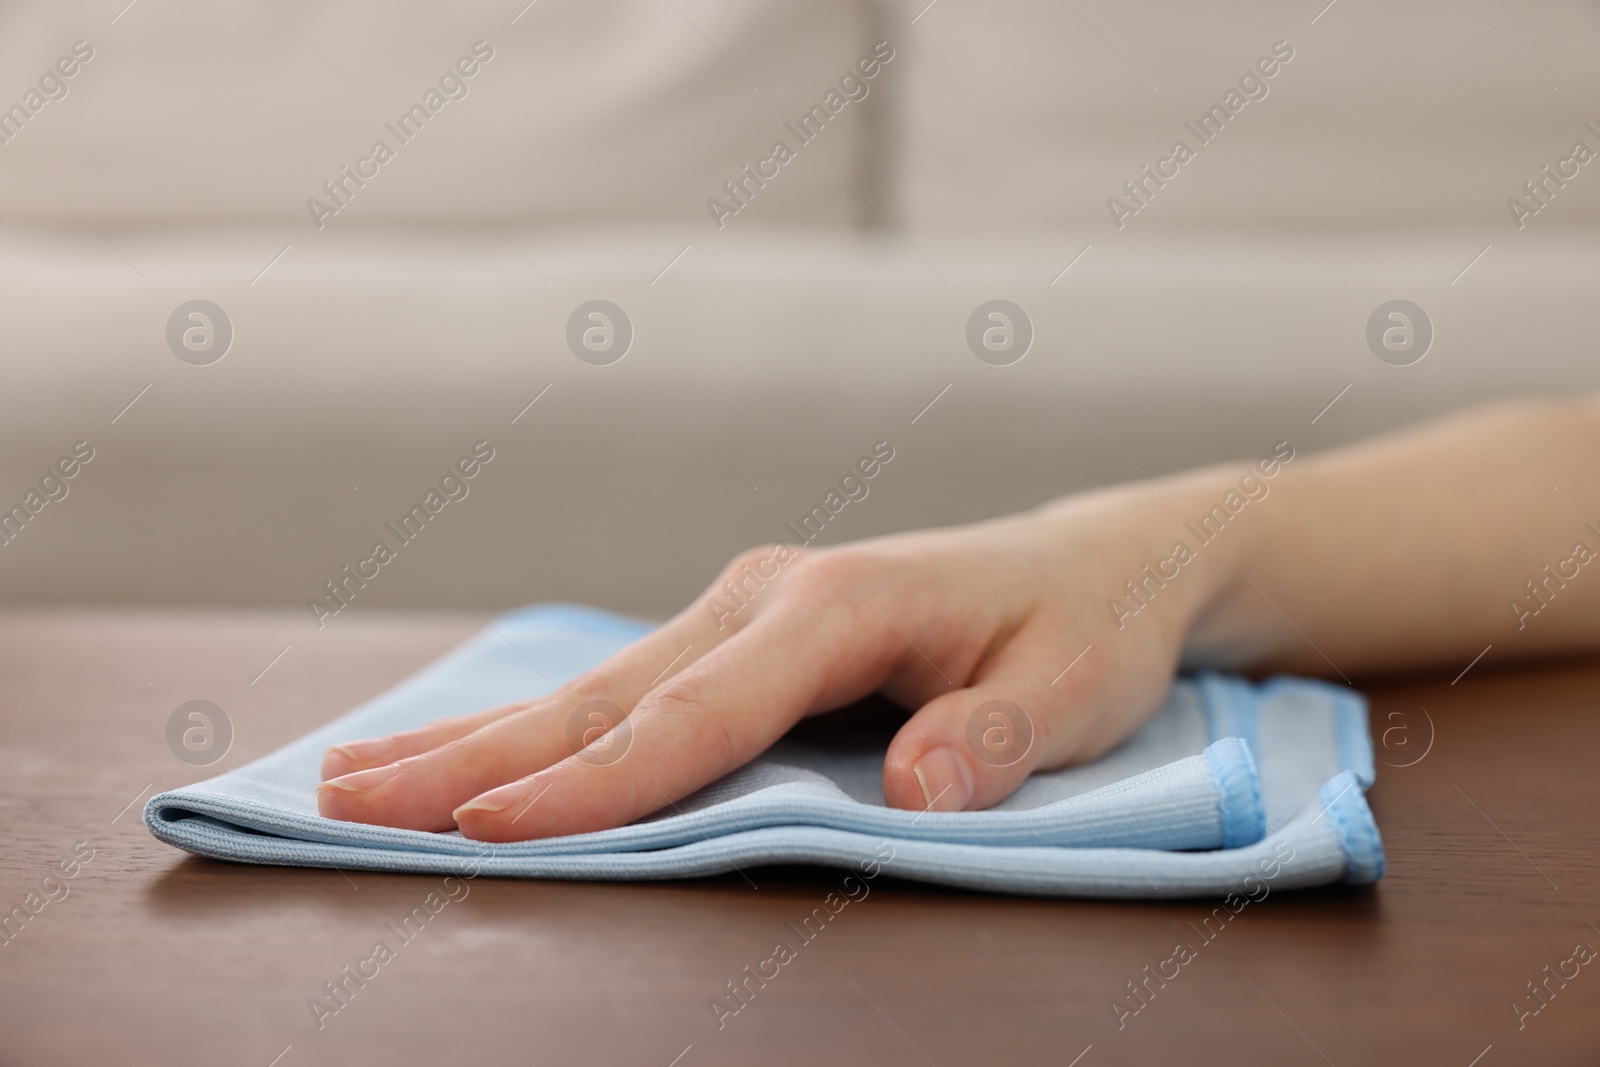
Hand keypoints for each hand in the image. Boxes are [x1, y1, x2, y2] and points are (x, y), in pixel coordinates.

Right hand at [317, 479, 1249, 841]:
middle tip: (342, 799)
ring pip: (592, 685)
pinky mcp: (739, 630)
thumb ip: (996, 739)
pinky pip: (621, 685)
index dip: (595, 785)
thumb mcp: (1074, 691)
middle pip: (604, 694)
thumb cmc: (1081, 632)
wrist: (1092, 567)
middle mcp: (769, 595)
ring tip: (351, 770)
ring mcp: (745, 607)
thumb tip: (915, 788)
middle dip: (472, 755)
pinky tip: (464, 745)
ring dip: (472, 734)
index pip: (694, 716)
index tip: (485, 834)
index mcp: (836, 607)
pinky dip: (531, 722)